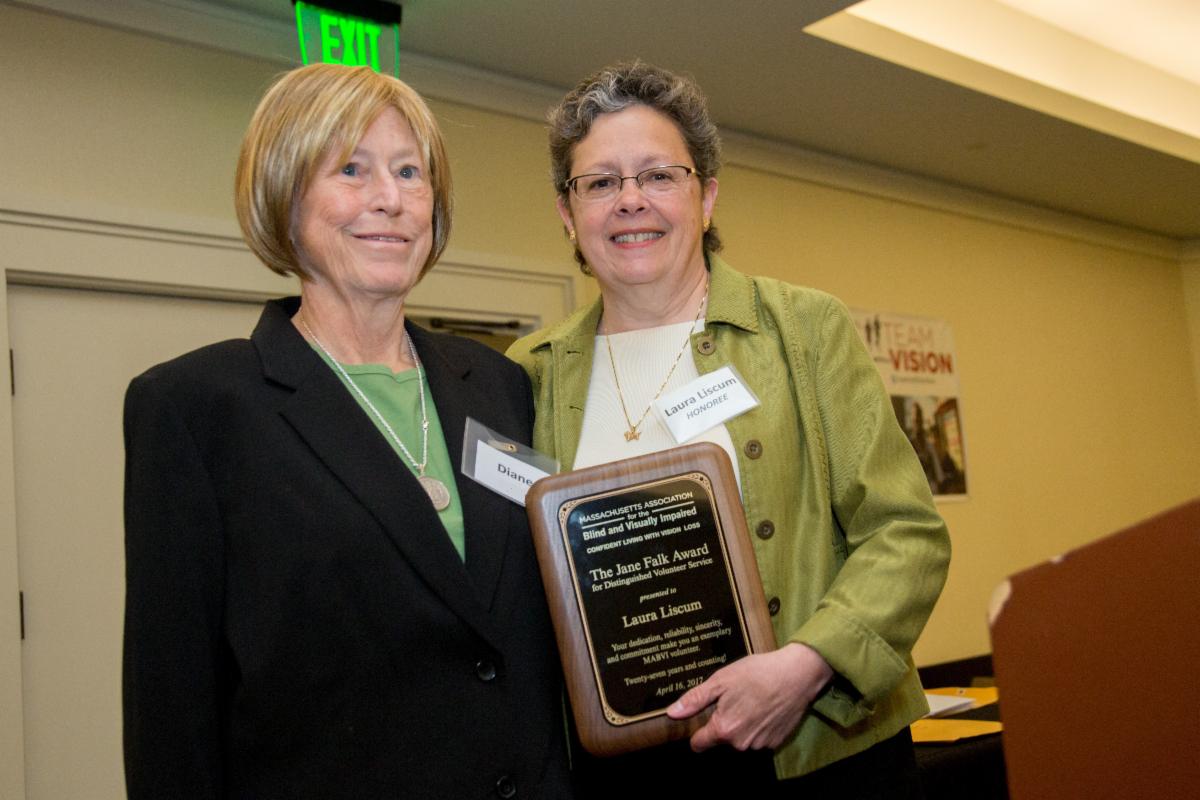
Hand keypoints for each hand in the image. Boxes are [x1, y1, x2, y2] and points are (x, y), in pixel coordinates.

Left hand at [666, 642, 833, 751]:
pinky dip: (758, 727)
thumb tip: (672, 713)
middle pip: (721, 740)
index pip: (698, 744)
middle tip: (732, 699)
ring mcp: (760, 745)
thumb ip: (695, 700)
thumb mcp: (721, 680)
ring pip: (740, 740)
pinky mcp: (776, 742)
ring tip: (750, 700)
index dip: (697, 732)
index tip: (703, 718)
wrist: (797, 674)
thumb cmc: (757, 673)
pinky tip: (764, 707)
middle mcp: (741, 744)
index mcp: (724, 729)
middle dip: (723, 724)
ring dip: (742, 725)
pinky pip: (758, 739)